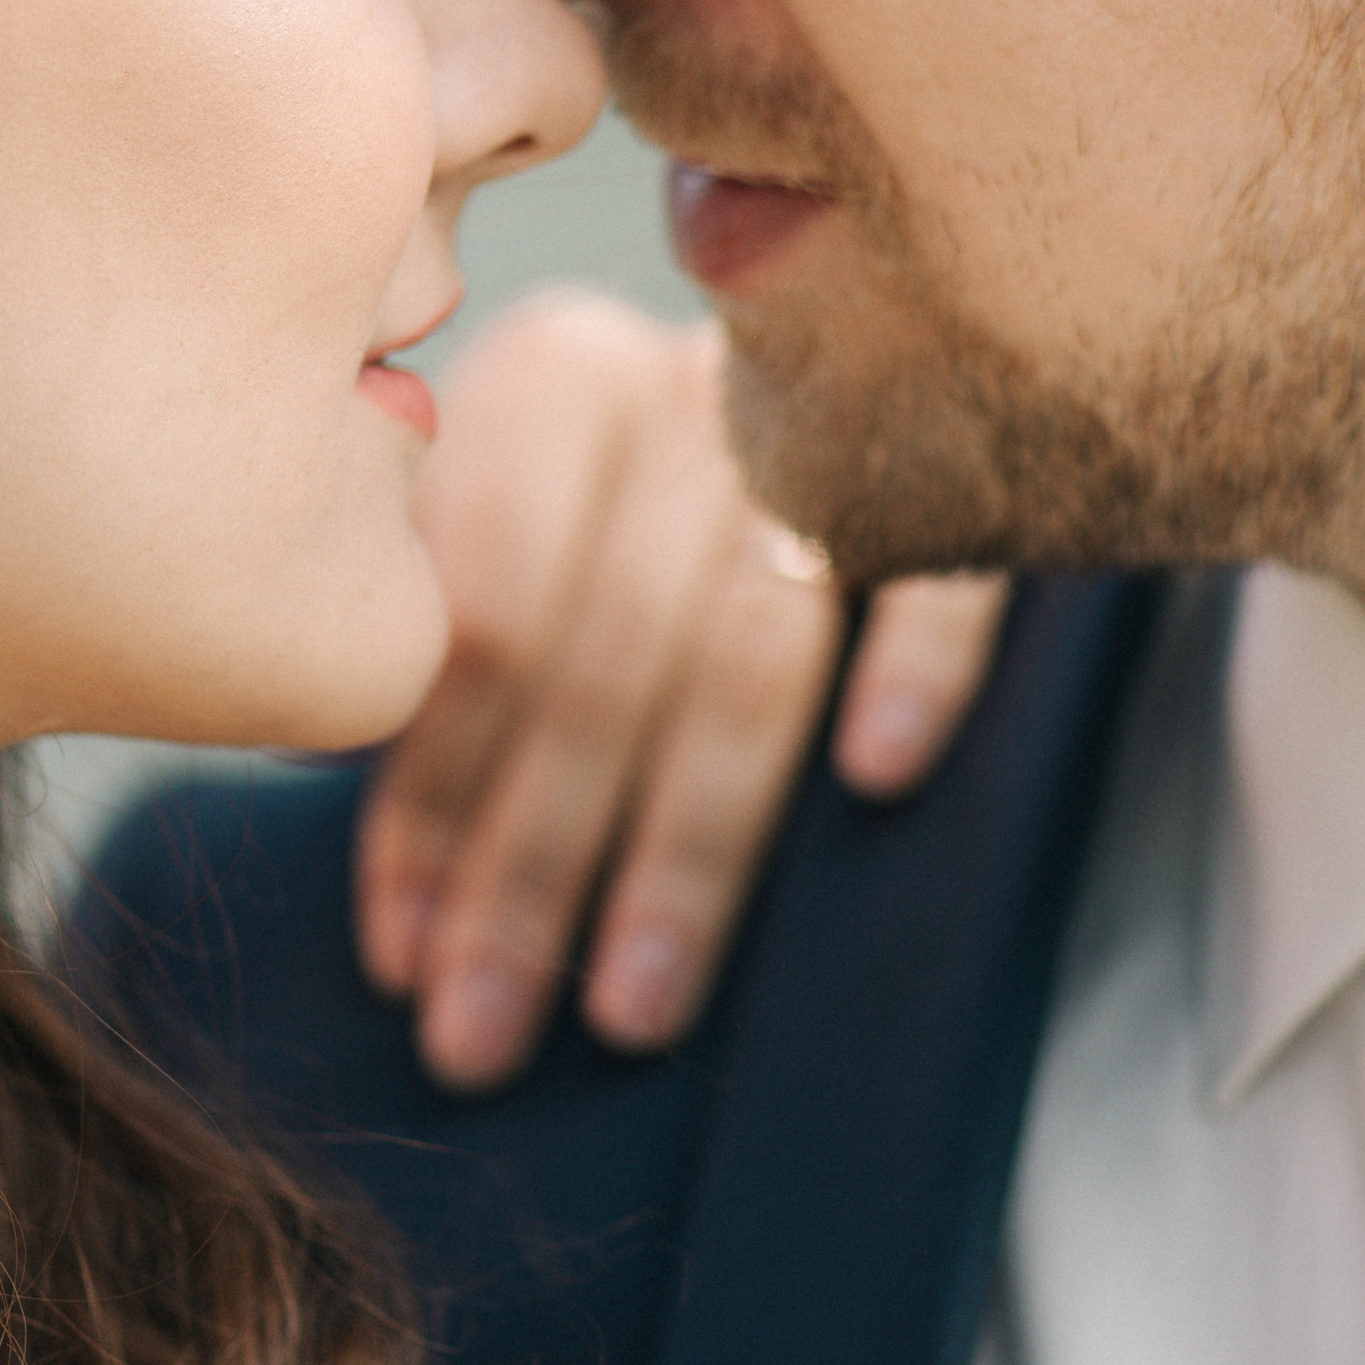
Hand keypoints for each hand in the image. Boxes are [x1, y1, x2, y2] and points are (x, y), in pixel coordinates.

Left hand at [356, 290, 1005, 1089]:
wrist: (879, 330)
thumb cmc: (642, 501)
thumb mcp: (524, 536)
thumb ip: (469, 664)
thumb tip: (397, 898)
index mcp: (547, 389)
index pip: (474, 622)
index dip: (432, 802)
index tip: (403, 963)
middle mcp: (677, 393)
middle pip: (599, 658)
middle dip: (534, 866)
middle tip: (483, 1034)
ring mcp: (828, 427)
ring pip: (748, 650)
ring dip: (686, 844)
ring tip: (633, 1007)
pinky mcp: (967, 459)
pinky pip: (942, 568)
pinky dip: (911, 665)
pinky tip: (874, 779)